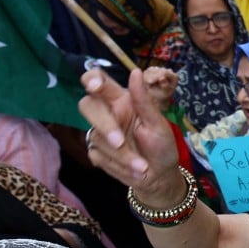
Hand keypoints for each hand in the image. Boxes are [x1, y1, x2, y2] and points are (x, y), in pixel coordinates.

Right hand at [79, 68, 180, 202]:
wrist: (160, 176)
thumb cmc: (162, 146)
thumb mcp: (158, 124)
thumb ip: (144, 100)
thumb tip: (135, 72)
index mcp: (122, 101)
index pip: (98, 80)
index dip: (92, 79)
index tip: (95, 86)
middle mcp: (108, 113)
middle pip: (87, 106)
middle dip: (105, 125)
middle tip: (120, 142)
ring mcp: (100, 133)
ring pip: (96, 137)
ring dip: (121, 155)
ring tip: (142, 166)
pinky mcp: (96, 153)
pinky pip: (97, 155)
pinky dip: (117, 165)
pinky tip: (132, 170)